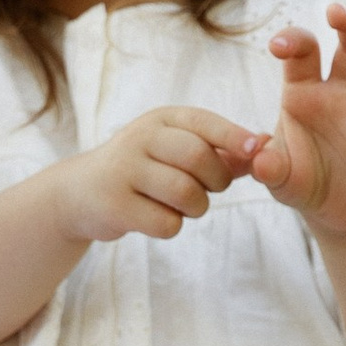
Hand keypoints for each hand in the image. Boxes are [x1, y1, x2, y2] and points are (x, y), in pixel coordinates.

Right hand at [50, 107, 260, 248]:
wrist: (80, 192)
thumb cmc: (141, 170)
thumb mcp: (175, 151)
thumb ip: (219, 152)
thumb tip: (265, 147)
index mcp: (160, 120)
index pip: (204, 123)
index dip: (235, 137)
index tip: (259, 149)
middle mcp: (140, 138)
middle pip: (199, 158)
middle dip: (216, 180)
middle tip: (211, 189)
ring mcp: (124, 171)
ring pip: (186, 193)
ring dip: (195, 207)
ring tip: (182, 205)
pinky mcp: (114, 205)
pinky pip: (166, 223)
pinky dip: (171, 226)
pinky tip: (155, 218)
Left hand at [253, 5, 345, 235]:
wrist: (331, 211)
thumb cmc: (298, 180)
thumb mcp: (277, 177)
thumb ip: (268, 167)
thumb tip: (261, 161)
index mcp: (306, 91)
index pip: (304, 54)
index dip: (293, 42)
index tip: (278, 46)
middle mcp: (343, 93)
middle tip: (338, 11)